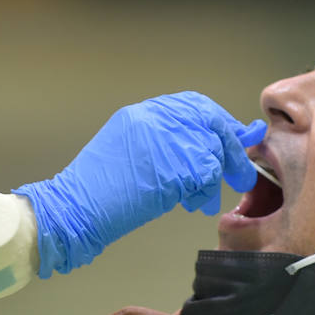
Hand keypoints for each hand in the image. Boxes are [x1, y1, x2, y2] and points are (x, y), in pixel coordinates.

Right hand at [15, 91, 265, 276]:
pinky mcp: (170, 165)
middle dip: (231, 148)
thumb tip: (210, 149)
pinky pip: (205, 174)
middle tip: (240, 174)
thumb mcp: (131, 152)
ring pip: (211, 149)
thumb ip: (169, 144)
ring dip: (215, 178)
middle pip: (210, 122)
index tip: (236, 137)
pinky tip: (193, 204)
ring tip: (201, 200)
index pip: (194, 105)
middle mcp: (154, 119)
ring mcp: (163, 140)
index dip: (219, 122)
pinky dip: (204, 192)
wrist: (74, 209)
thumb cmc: (99, 191)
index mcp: (144, 113)